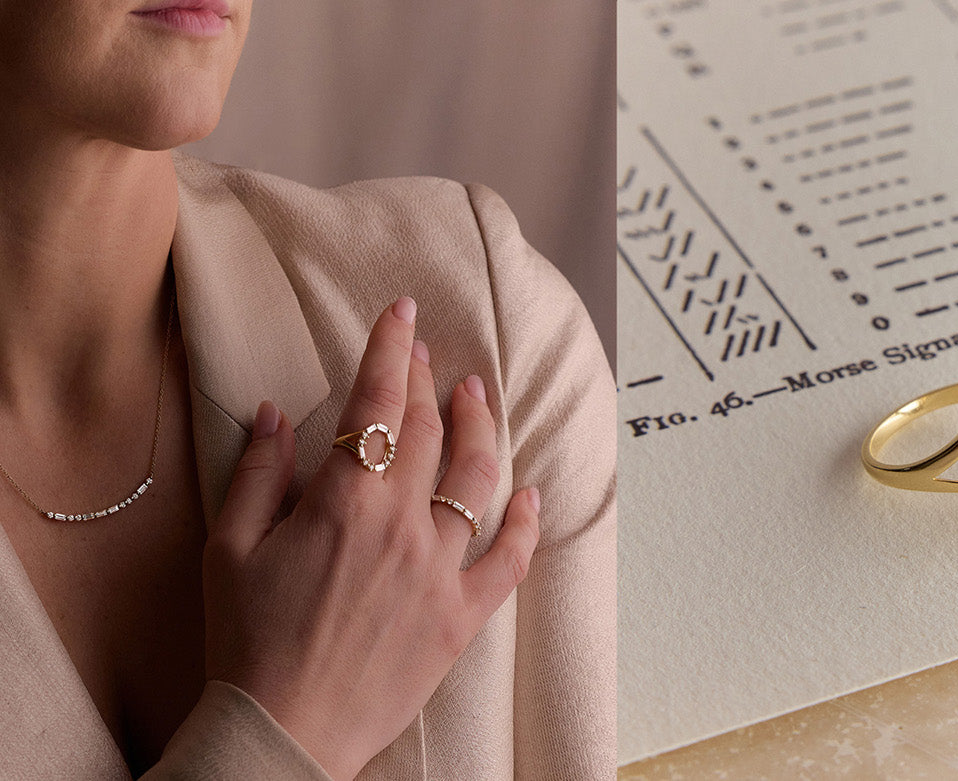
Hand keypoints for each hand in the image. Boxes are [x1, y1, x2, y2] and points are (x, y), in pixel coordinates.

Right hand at [202, 297, 540, 778]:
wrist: (283, 727)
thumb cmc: (246, 641)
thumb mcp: (229, 548)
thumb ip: (259, 473)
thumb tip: (279, 414)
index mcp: (344, 501)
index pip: (375, 404)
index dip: (391, 352)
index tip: (403, 315)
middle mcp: (403, 525)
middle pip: (426, 432)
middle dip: (427, 382)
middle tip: (428, 353)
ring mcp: (440, 569)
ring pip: (477, 480)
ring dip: (480, 430)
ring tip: (477, 397)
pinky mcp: (464, 614)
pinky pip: (510, 559)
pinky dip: (526, 522)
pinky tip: (530, 493)